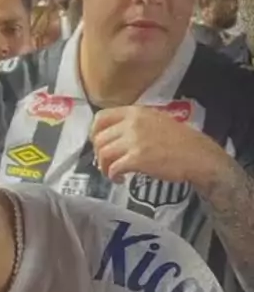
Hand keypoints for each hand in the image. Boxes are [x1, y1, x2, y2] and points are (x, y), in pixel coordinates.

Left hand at [91, 106, 223, 187]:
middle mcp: (132, 123)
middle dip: (98, 154)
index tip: (97, 144)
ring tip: (113, 173)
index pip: (101, 118)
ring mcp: (134, 141)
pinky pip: (113, 168)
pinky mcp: (137, 159)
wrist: (197, 155)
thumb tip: (116, 137)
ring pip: (103, 154)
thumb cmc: (180, 142)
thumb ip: (134, 124)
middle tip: (105, 163)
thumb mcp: (155, 121)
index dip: (94, 134)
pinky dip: (113, 176)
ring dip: (104, 167)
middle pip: (99, 139)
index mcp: (135, 112)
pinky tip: (120, 179)